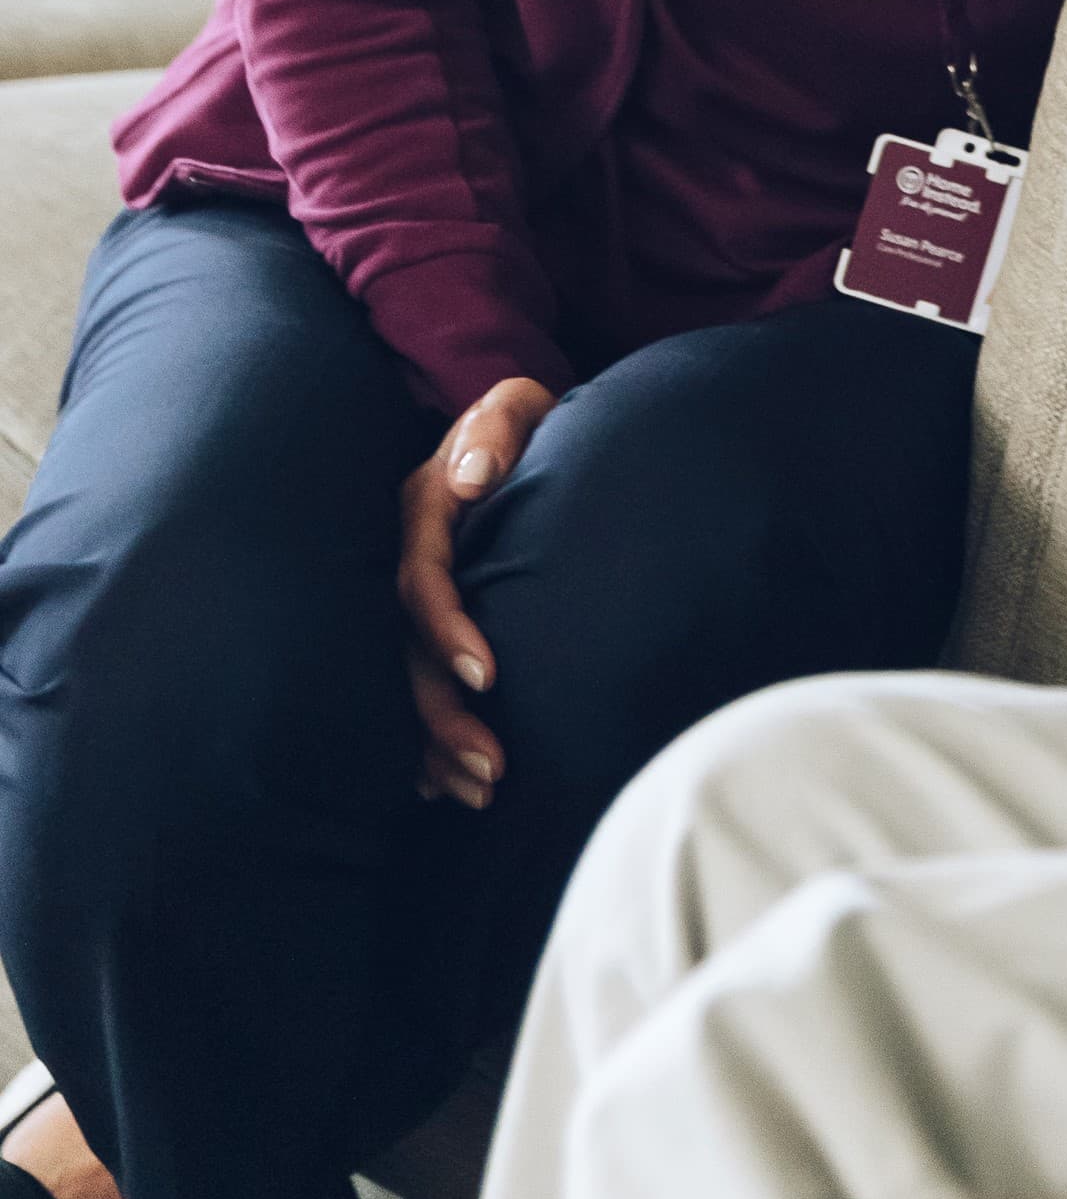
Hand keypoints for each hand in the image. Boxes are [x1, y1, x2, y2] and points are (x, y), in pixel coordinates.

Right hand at [398, 376, 554, 806]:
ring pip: (405, 685)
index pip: (421, 583)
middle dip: (442, 718)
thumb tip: (467, 477)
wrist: (526, 437)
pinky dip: (425, 746)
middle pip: (406, 654)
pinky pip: (411, 692)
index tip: (487, 677)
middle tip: (495, 769)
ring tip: (485, 793)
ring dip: (437, 746)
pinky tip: (444, 789)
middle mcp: (407, 563)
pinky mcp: (422, 627)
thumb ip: (497, 427)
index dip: (445, 632)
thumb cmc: (528, 423)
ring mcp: (409, 600)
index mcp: (422, 512)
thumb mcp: (516, 405)